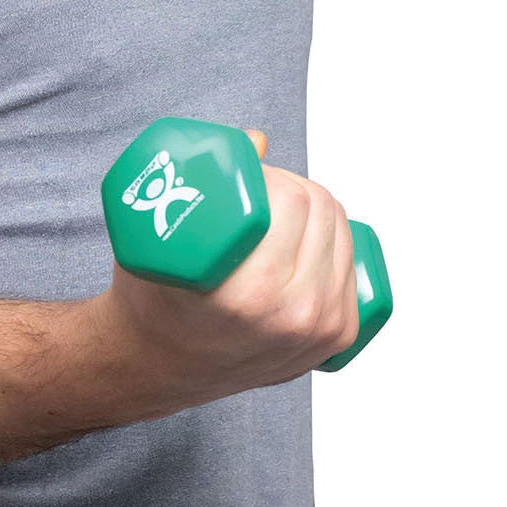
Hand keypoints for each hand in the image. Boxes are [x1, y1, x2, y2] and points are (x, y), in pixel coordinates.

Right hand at [100, 126, 360, 407]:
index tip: (246, 176)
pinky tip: (309, 237)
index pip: (292, 201)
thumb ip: (201, 183)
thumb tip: (257, 141)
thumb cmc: (153, 299)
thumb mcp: (158, 241)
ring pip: (342, 234)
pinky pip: (352, 266)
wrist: (160, 365)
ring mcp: (320, 331)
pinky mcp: (337, 337)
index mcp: (249, 294)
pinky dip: (335, 243)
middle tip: (259, 189)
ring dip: (316, 211)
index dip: (272, 175)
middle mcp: (293, 316)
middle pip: (322, 211)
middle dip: (293, 186)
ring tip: (278, 212)